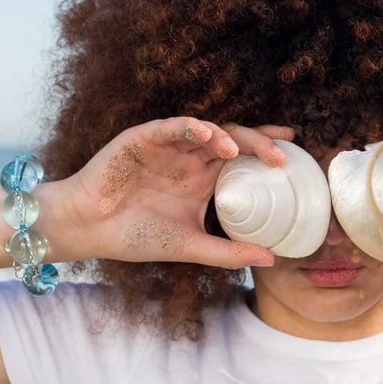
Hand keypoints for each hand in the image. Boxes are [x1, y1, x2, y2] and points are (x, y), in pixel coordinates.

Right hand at [55, 117, 292, 268]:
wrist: (89, 229)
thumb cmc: (135, 236)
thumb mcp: (190, 246)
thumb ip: (229, 251)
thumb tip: (272, 258)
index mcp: (201, 178)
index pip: (241, 158)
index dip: (266, 151)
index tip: (293, 155)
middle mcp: (188, 158)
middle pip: (231, 140)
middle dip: (257, 143)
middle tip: (279, 157)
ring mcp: (167, 146)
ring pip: (204, 129)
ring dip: (225, 136)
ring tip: (240, 150)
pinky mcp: (143, 138)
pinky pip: (172, 126)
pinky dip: (191, 126)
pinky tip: (207, 135)